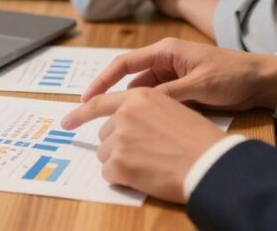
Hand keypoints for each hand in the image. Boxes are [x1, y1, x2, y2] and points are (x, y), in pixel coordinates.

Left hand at [60, 87, 225, 202]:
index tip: (67, 122)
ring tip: (149, 165)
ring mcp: (119, 138)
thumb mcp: (173, 110)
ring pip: (106, 155)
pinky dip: (122, 178)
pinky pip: (109, 174)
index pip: (99, 103)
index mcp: (140, 97)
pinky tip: (145, 176)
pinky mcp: (119, 163)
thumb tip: (125, 125)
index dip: (80, 114)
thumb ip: (145, 112)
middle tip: (145, 155)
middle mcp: (125, 114)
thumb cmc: (199, 140)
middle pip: (105, 135)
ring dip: (122, 163)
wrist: (209, 163)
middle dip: (119, 147)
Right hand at [78, 38, 276, 112]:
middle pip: (130, 81)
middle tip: (96, 119)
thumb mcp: (199, 86)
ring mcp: (174, 76)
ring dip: (133, 109)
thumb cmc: (233, 76)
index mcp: (166, 52)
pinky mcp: (182, 89)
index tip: (86, 99)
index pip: (124, 64)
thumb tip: (138, 107)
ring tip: (118, 128)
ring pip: (144, 94)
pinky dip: (150, 113)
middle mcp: (166, 61)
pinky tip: (144, 128)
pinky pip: (159, 102)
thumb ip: (168, 95)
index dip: (102, 81)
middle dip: (113, 98)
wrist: (262, 82)